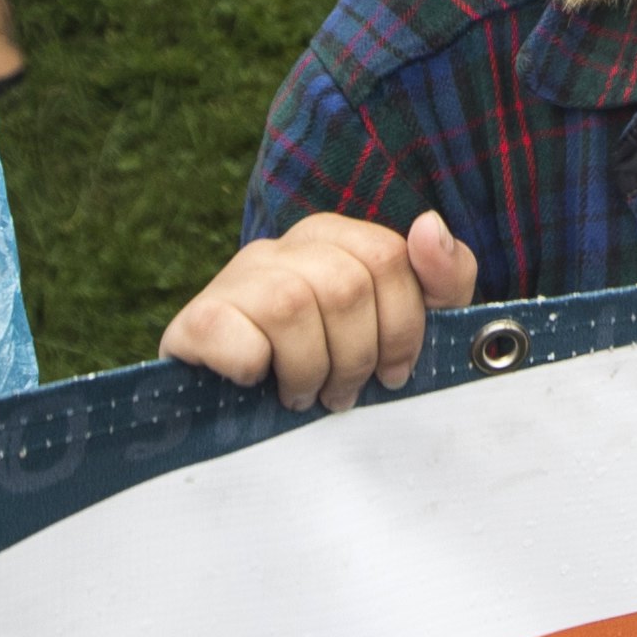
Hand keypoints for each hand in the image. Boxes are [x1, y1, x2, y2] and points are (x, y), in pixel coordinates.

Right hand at [164, 211, 482, 413]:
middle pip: (344, 285)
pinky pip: (228, 330)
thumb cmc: (334, 367)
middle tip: (344, 393)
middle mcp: (280, 249)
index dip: (401, 328)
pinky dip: (250, 367)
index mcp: (330, 239)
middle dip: (356, 356)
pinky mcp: (194, 321)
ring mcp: (233, 281)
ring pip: (290, 305)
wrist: (238, 413)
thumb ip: (442, 277)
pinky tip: (254, 382)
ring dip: (308, 368)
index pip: (387, 257)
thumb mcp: (405, 327)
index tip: (393, 373)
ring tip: (304, 394)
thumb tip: (428, 223)